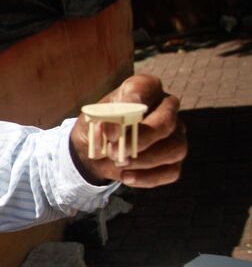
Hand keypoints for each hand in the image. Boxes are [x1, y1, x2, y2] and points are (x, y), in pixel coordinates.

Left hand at [70, 74, 186, 187]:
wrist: (96, 152)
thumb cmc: (98, 128)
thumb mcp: (90, 122)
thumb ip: (99, 122)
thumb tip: (108, 127)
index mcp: (144, 88)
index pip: (144, 89)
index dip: (129, 108)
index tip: (110, 130)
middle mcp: (166, 108)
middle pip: (166, 122)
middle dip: (140, 140)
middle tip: (115, 152)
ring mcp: (175, 134)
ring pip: (175, 148)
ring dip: (145, 161)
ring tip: (120, 164)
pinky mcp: (174, 159)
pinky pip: (172, 171)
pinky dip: (148, 177)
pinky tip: (126, 177)